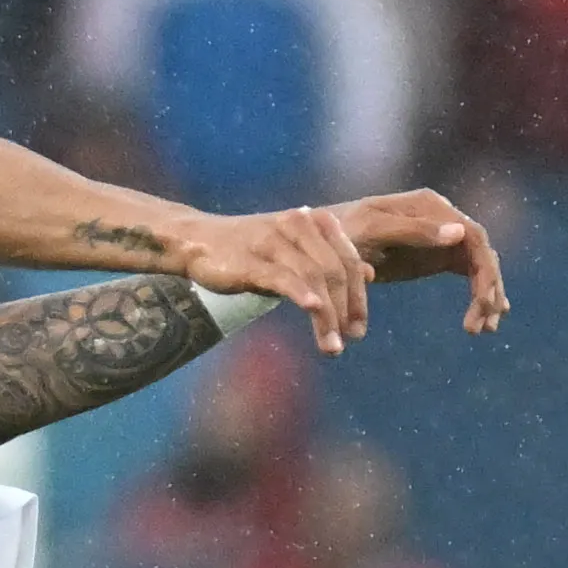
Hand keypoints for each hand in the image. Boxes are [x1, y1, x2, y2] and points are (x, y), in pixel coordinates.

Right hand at [170, 203, 375, 353]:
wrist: (196, 240)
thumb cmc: (247, 249)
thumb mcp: (294, 253)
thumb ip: (329, 261)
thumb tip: (371, 273)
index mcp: (314, 223)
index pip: (349, 260)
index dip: (360, 296)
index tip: (358, 329)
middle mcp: (299, 226)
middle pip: (336, 270)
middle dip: (347, 308)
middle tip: (349, 339)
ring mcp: (274, 241)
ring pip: (314, 278)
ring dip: (327, 315)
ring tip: (330, 345)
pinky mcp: (252, 259)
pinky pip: (284, 277)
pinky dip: (302, 294)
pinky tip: (313, 312)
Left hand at [325, 188, 510, 334]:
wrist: (319, 241)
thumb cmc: (340, 231)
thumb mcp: (372, 230)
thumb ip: (413, 230)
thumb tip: (460, 232)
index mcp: (429, 206)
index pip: (472, 236)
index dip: (484, 270)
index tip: (484, 302)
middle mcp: (442, 216)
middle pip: (481, 253)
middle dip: (488, 289)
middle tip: (483, 325)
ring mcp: (442, 236)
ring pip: (479, 265)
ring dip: (487, 297)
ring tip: (483, 329)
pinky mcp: (437, 255)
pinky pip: (468, 273)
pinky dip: (479, 294)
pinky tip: (485, 321)